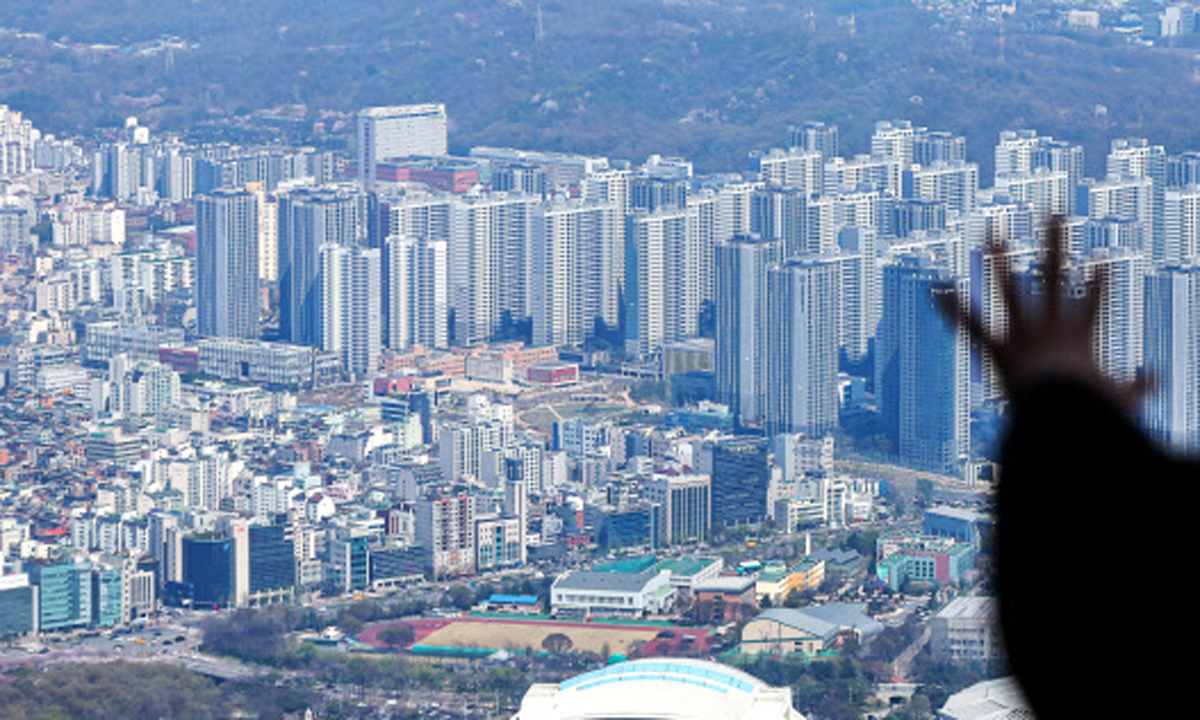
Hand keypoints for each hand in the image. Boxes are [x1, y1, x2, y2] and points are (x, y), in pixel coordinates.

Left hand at [937, 217, 1150, 412]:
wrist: (1059, 411)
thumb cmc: (1090, 408)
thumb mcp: (1121, 400)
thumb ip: (1138, 386)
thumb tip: (1159, 378)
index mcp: (1081, 336)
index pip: (1095, 301)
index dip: (1099, 281)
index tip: (1102, 260)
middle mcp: (1049, 324)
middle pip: (1054, 274)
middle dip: (1054, 241)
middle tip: (1053, 213)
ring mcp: (1022, 331)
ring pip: (1009, 287)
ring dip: (1000, 257)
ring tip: (991, 231)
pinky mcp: (997, 346)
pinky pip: (970, 323)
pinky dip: (951, 307)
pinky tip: (936, 287)